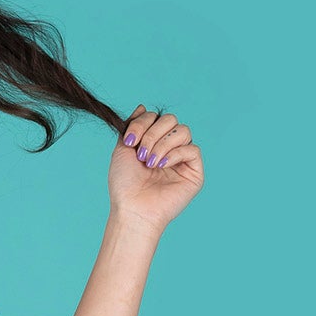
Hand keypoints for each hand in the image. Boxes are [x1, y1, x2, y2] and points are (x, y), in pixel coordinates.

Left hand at [109, 104, 204, 231]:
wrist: (132, 208)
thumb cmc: (125, 185)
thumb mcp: (122, 150)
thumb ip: (132, 127)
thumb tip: (141, 106)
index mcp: (153, 142)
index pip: (156, 117)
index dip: (143, 123)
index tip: (130, 141)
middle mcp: (169, 148)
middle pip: (171, 120)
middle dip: (153, 134)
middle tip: (141, 154)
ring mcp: (182, 159)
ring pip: (183, 131)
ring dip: (163, 144)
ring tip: (150, 163)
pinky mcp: (194, 171)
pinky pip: (192, 149)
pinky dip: (174, 154)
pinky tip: (161, 166)